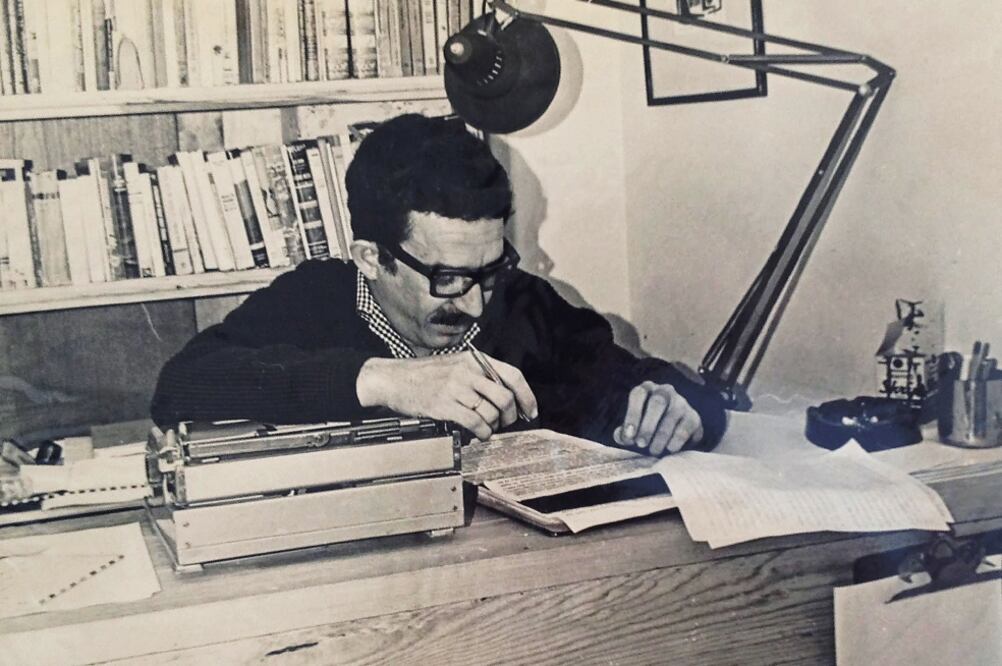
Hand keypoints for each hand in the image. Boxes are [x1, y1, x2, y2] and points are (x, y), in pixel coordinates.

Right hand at [357, 353, 537, 440]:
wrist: (393, 379)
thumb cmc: (423, 375)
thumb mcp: (454, 365)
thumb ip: (478, 376)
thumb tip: (505, 397)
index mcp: (474, 360)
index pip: (512, 375)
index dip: (526, 395)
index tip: (531, 410)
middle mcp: (468, 371)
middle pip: (505, 397)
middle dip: (509, 416)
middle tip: (504, 423)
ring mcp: (456, 387)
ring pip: (490, 411)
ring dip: (493, 426)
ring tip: (486, 428)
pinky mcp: (445, 404)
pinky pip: (475, 422)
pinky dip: (482, 433)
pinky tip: (479, 435)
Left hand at [613, 381, 702, 455]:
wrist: (676, 432)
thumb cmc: (648, 427)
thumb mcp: (634, 427)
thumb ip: (625, 432)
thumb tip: (622, 437)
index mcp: (646, 389)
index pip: (638, 394)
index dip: (632, 415)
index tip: (629, 436)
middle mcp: (665, 391)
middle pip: (657, 402)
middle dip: (648, 425)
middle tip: (641, 444)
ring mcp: (681, 403)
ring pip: (671, 416)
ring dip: (660, 437)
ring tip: (653, 451)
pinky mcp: (693, 417)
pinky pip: (684, 428)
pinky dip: (675, 441)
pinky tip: (669, 449)